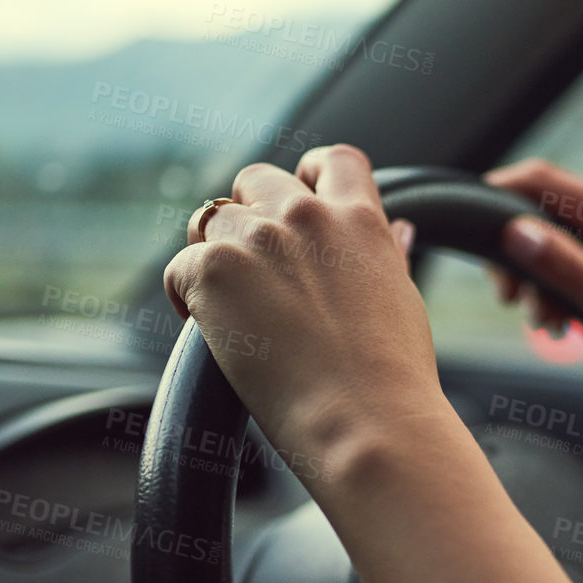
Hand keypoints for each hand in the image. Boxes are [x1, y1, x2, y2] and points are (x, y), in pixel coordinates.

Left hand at [163, 145, 454, 479]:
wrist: (367, 422)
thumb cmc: (394, 379)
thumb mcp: (402, 299)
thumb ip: (388, 254)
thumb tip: (400, 228)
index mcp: (360, 220)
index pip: (332, 161)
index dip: (308, 172)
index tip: (299, 193)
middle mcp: (307, 216)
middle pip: (255, 180)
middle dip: (247, 214)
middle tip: (252, 266)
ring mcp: (258, 239)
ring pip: (209, 219)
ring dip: (213, 254)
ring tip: (228, 305)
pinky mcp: (214, 270)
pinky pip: (181, 267)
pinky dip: (187, 295)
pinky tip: (208, 329)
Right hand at [485, 159, 582, 395]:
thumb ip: (564, 266)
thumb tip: (513, 231)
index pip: (542, 178)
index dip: (498, 194)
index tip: (471, 228)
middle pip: (546, 211)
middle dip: (518, 253)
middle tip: (509, 299)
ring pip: (561, 241)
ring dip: (541, 278)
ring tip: (544, 325)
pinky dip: (564, 288)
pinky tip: (565, 324)